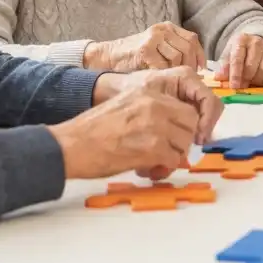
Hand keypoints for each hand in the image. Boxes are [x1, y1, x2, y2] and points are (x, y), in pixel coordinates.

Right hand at [50, 68, 223, 179]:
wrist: (73, 145)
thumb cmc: (91, 131)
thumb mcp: (124, 107)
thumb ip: (149, 113)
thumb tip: (168, 130)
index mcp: (148, 93)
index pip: (184, 108)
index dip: (183, 126)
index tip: (176, 137)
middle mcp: (155, 105)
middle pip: (190, 124)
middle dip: (182, 141)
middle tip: (169, 152)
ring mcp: (156, 126)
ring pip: (184, 144)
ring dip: (173, 156)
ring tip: (155, 163)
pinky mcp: (153, 148)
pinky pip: (173, 160)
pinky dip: (164, 168)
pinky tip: (148, 170)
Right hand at [87, 22, 206, 73]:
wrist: (108, 55)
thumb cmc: (134, 57)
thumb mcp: (158, 48)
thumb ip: (175, 52)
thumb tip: (200, 68)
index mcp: (167, 28)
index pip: (192, 39)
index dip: (199, 55)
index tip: (201, 69)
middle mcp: (161, 30)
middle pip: (187, 48)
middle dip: (190, 65)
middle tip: (188, 78)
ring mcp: (153, 39)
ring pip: (177, 57)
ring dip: (177, 71)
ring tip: (173, 79)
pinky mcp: (145, 50)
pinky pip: (163, 66)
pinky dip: (164, 75)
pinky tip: (160, 79)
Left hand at [218, 33, 262, 88]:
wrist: (259, 39)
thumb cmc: (241, 49)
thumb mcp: (230, 52)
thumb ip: (224, 65)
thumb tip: (219, 78)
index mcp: (241, 41)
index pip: (237, 59)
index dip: (235, 75)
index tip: (233, 86)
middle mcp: (256, 44)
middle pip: (251, 67)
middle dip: (244, 80)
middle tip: (240, 87)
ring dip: (255, 82)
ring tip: (249, 83)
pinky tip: (259, 81)